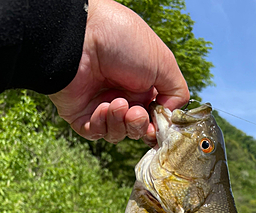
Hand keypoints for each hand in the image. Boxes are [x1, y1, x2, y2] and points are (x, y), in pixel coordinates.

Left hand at [49, 0, 188, 143]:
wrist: (83, 35)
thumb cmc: (124, 42)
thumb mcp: (163, 64)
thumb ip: (176, 93)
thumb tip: (171, 116)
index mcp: (142, 86)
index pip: (153, 118)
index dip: (157, 127)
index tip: (158, 127)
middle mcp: (122, 97)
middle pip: (136, 129)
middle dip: (138, 126)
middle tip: (136, 113)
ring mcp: (99, 106)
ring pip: (116, 134)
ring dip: (120, 124)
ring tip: (118, 104)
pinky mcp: (79, 114)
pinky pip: (94, 133)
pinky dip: (101, 125)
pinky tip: (103, 107)